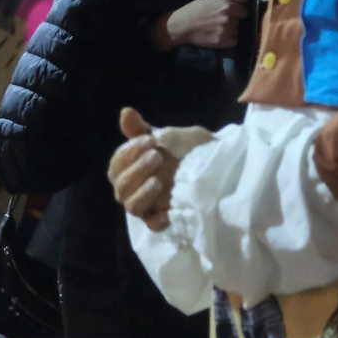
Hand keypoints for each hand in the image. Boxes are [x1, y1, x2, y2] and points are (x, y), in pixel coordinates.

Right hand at [107, 108, 213, 230]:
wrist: (221, 166)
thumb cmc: (190, 150)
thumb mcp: (169, 136)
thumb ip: (143, 129)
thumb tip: (125, 112)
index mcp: (132, 167)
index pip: (117, 164)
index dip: (128, 152)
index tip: (150, 140)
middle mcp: (136, 188)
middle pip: (121, 186)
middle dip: (135, 170)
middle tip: (157, 156)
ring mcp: (149, 206)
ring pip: (132, 206)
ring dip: (142, 193)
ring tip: (158, 182)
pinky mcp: (164, 221)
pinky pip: (153, 226)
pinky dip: (156, 220)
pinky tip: (167, 212)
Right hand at [152, 0, 247, 50]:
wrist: (181, 26)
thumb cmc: (195, 8)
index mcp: (228, 7)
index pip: (244, 12)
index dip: (237, 12)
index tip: (228, 13)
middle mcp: (229, 19)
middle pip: (239, 22)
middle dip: (232, 21)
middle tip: (219, 20)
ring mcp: (226, 32)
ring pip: (236, 32)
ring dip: (230, 31)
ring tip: (217, 28)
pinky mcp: (222, 42)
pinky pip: (233, 42)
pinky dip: (228, 40)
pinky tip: (218, 36)